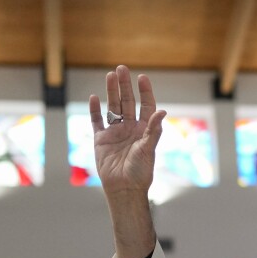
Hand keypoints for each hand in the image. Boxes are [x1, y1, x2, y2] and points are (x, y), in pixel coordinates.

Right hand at [89, 66, 165, 196]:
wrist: (123, 188)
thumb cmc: (140, 172)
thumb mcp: (148, 149)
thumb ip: (153, 130)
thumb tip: (162, 112)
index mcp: (144, 130)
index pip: (145, 106)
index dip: (144, 92)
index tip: (142, 78)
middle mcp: (130, 128)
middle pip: (127, 102)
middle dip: (125, 86)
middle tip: (121, 69)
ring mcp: (115, 133)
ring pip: (112, 107)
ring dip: (111, 92)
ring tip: (110, 75)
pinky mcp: (101, 140)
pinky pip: (97, 122)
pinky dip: (94, 110)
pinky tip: (94, 97)